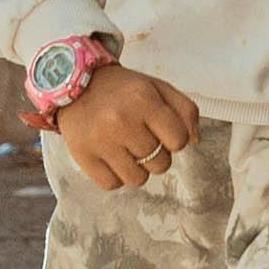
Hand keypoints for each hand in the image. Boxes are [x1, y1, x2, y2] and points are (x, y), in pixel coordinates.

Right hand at [53, 63, 201, 191]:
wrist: (74, 83)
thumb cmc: (122, 90)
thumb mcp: (157, 87)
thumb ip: (184, 110)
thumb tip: (195, 141)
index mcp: (144, 99)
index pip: (179, 141)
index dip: (174, 139)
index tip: (161, 131)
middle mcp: (121, 120)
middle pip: (160, 164)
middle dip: (156, 154)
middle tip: (140, 137)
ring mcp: (101, 140)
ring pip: (138, 179)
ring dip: (137, 168)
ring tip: (125, 148)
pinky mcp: (83, 156)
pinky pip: (112, 184)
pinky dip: (114, 175)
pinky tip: (109, 156)